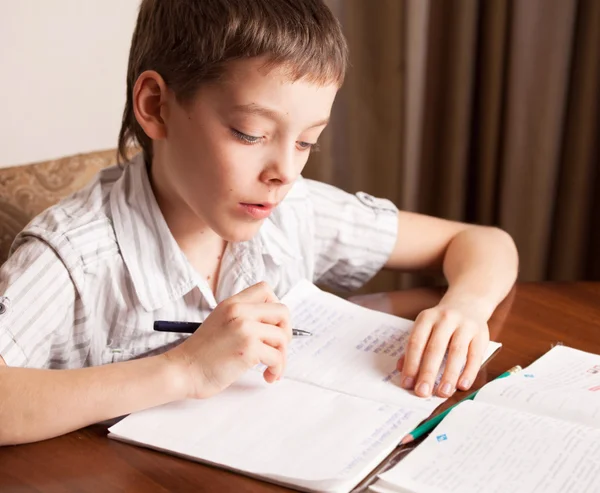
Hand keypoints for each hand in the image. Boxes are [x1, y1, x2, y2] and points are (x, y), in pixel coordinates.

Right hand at [166, 282, 291, 398]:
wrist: (182, 371)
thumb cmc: (201, 354)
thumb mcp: (221, 322)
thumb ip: (243, 318)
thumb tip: (274, 326)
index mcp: (232, 303)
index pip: (266, 290)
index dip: (274, 308)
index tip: (270, 327)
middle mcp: (239, 311)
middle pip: (282, 312)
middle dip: (286, 333)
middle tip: (276, 349)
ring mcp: (244, 328)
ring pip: (283, 337)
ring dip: (282, 356)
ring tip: (271, 368)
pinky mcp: (248, 348)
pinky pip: (278, 357)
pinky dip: (277, 369)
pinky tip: (267, 376)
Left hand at [397, 302, 489, 397]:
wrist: (468, 302)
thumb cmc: (441, 322)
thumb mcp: (425, 327)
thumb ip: (415, 347)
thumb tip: (401, 369)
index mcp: (427, 318)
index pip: (416, 342)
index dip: (411, 363)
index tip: (407, 383)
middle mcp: (445, 319)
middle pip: (435, 348)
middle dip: (428, 372)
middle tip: (422, 392)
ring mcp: (465, 326)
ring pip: (457, 352)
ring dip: (449, 375)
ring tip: (443, 392)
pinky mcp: (481, 335)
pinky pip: (475, 355)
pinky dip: (469, 372)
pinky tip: (462, 385)